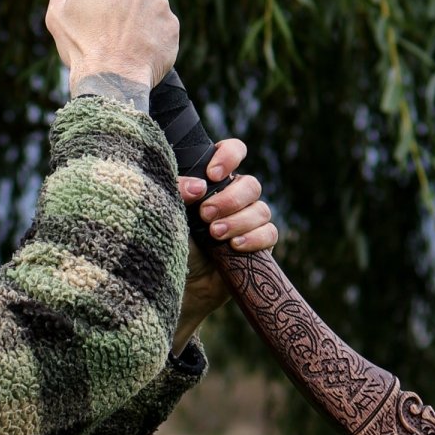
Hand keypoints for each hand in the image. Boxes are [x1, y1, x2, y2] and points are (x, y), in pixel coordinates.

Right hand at [46, 0, 178, 94]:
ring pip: (149, 3)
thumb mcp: (56, 16)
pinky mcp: (172, 25)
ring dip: (139, 15)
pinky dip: (153, 33)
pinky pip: (162, 24)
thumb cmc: (81, 46)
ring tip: (124, 39)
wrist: (111, 80)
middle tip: (110, 18)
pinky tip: (138, 49)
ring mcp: (160, 3)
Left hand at [171, 138, 276, 354]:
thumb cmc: (166, 239)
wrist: (177, 283)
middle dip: (230, 199)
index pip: (234, 151)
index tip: (211, 175)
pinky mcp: (258, 244)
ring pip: (261, 209)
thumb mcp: (164, 210)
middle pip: (250, 184)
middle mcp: (232, 196)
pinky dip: (255, 237)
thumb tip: (200, 186)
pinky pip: (270, 233)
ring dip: (239, 220)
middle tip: (205, 215)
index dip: (229, 156)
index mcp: (212, 179)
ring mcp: (247, 220)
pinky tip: (235, 246)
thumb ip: (176, 190)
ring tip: (215, 234)